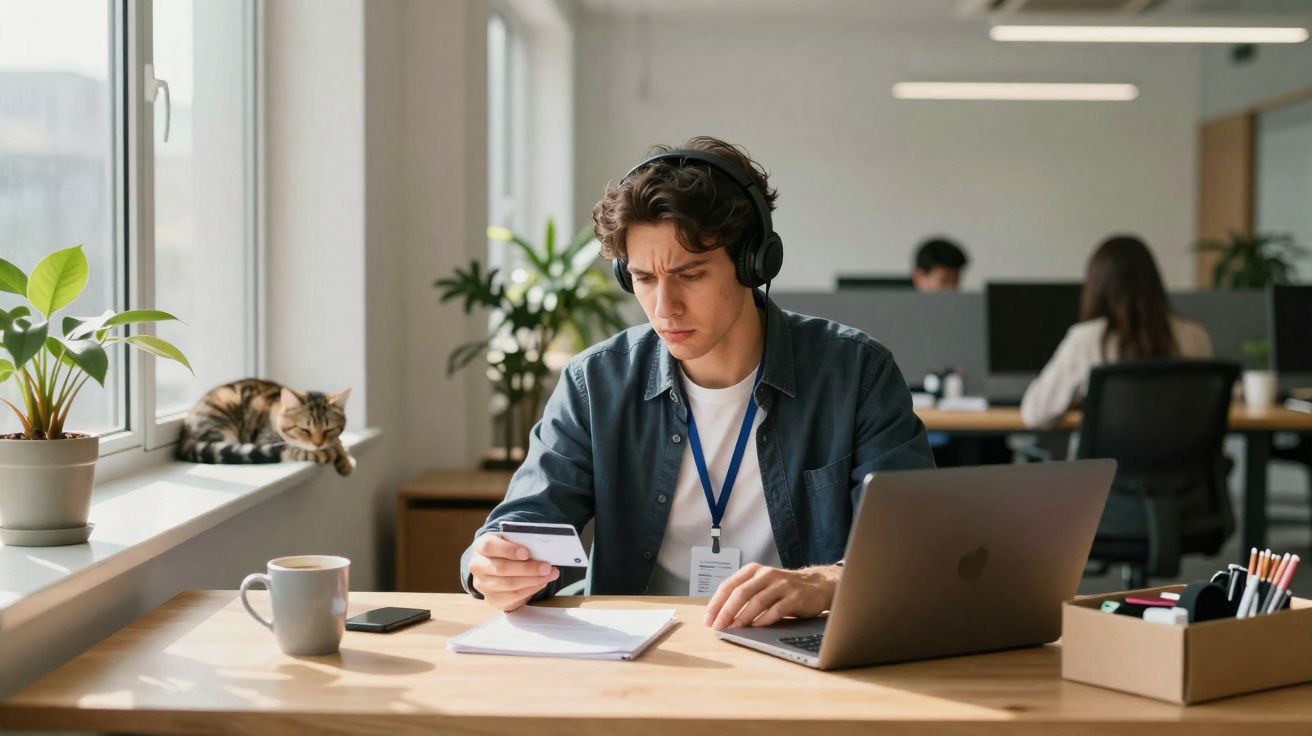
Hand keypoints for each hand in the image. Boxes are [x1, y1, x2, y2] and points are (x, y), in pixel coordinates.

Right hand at [468, 533, 559, 611]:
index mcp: (481, 546)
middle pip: (501, 568)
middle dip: (527, 568)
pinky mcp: (492, 598)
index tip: (527, 553)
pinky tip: (541, 582)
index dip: (508, 550)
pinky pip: (513, 596)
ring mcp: (483, 584)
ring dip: (532, 580)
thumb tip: (544, 550)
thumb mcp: (511, 542)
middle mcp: (477, 566)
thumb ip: (523, 543)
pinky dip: (530, 589)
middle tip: (547, 567)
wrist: (497, 569)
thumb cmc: (508, 551)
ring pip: (508, 584)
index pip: (489, 546)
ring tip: (549, 575)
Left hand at [703, 563, 839, 629]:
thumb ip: (744, 594)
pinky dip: (764, 619)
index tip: (708, 620)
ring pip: (757, 601)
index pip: (728, 585)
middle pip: (741, 593)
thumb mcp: (762, 585)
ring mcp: (781, 585)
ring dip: (743, 617)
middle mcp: (766, 575)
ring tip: (734, 629)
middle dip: (726, 611)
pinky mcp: (795, 597)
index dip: (716, 603)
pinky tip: (756, 628)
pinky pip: (776, 609)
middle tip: (718, 627)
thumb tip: (720, 616)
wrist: (817, 585)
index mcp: (753, 571)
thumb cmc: (783, 589)